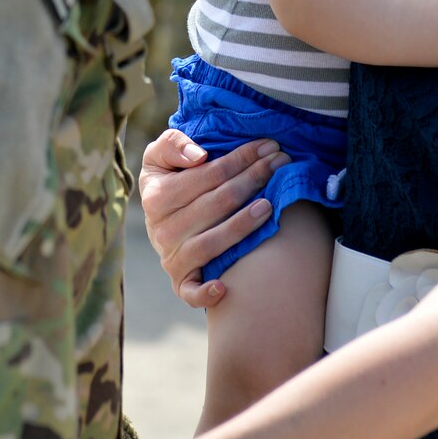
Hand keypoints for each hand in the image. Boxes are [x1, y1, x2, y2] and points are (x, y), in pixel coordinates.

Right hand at [139, 129, 287, 307]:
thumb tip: (198, 156)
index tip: (267, 147)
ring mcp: (172, 258)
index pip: (207, 176)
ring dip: (242, 226)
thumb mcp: (160, 157)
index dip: (240, 159)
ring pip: (211, 244)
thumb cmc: (170, 182)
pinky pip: (191, 292)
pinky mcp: (181, 282)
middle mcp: (162, 230)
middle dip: (251, 180)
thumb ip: (173, 145)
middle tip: (280, 164)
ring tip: (269, 207)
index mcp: (157, 196)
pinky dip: (204, 293)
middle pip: (216, 205)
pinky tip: (224, 286)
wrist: (161, 223)